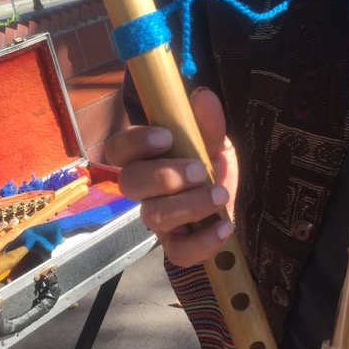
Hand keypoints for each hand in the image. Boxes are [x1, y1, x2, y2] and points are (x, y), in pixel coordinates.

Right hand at [105, 87, 237, 266]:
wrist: (230, 200)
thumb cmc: (211, 165)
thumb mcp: (214, 140)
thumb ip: (207, 123)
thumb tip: (203, 96)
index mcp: (146, 158)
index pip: (118, 149)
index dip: (135, 143)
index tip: (166, 136)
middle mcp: (144, 190)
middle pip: (129, 184)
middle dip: (164, 176)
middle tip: (200, 169)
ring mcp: (158, 219)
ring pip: (153, 217)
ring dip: (189, 205)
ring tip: (221, 194)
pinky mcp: (176, 245)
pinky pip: (178, 252)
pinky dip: (203, 242)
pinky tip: (226, 226)